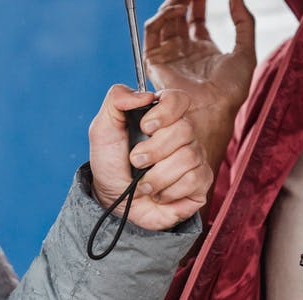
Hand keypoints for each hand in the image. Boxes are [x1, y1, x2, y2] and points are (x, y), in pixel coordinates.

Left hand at [89, 86, 212, 230]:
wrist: (115, 202)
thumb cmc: (111, 165)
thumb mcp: (102, 130)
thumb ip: (116, 100)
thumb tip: (144, 94)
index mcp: (162, 117)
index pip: (178, 99)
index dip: (164, 112)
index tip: (145, 126)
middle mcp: (182, 135)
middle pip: (184, 129)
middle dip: (153, 150)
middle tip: (136, 161)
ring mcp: (194, 158)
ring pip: (188, 157)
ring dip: (157, 175)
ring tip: (143, 183)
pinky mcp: (200, 182)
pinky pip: (193, 180)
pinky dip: (168, 191)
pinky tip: (158, 194)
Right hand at [145, 0, 255, 168]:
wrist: (213, 109)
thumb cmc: (231, 90)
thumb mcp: (246, 50)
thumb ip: (244, 22)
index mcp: (203, 50)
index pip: (196, 18)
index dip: (199, 1)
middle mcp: (183, 52)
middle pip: (178, 17)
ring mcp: (168, 55)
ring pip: (163, 21)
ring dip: (172, 4)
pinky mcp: (155, 61)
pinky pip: (152, 31)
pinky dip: (162, 16)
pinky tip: (178, 9)